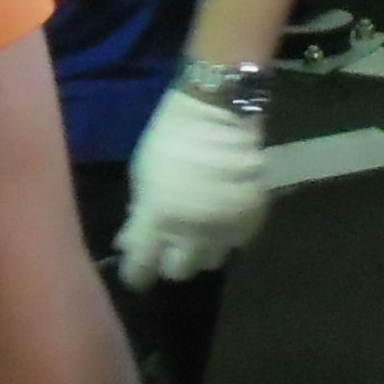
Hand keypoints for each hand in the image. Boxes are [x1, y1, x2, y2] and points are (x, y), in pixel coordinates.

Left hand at [113, 87, 265, 289]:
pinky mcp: (252, 218)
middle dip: (170, 261)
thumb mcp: (141, 175)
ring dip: (201, 249)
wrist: (219, 110)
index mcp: (157, 218)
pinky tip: (221, 218)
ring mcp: (225, 226)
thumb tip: (132, 242)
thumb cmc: (170, 137)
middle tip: (169, 245)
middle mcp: (191, 231)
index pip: (141, 268)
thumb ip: (139, 213)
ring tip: (198, 231)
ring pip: (210, 261)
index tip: (136, 269)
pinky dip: (227, 236)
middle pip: (179, 272)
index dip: (136, 273)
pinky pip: (236, 242)